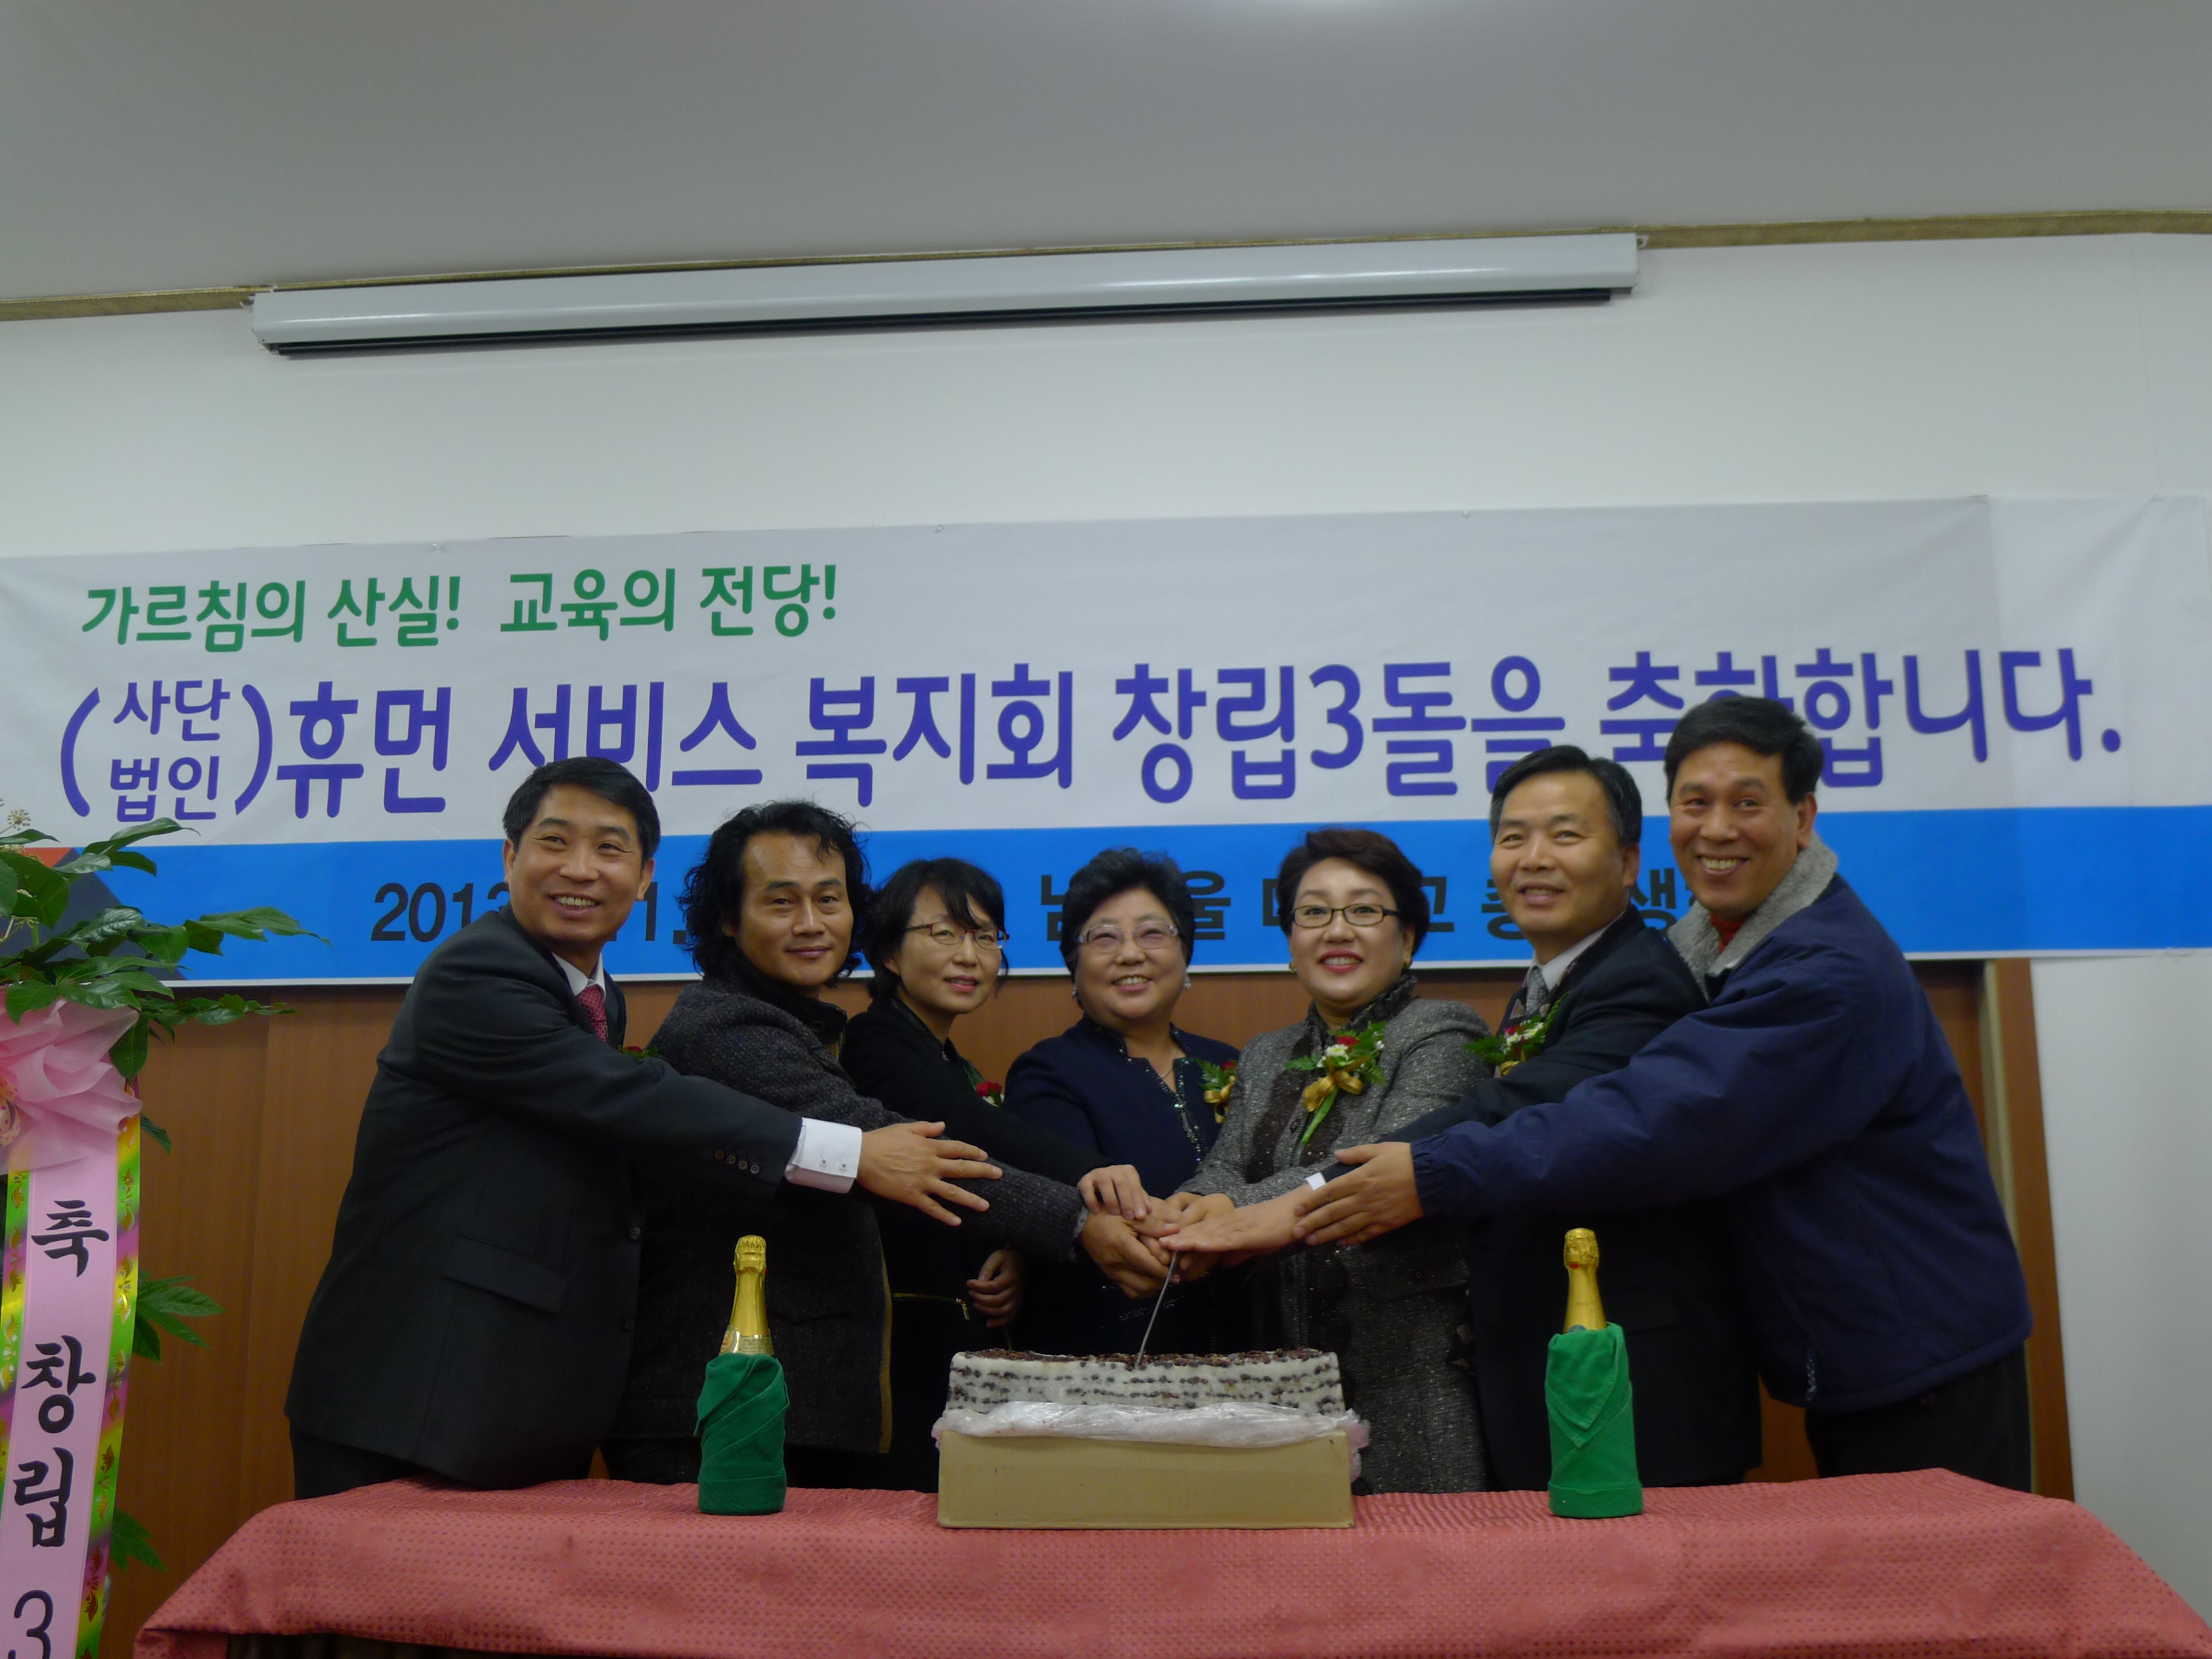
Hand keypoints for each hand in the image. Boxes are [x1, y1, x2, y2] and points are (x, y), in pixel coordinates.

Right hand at [857, 1121, 999, 1226]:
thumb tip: (943, 1126)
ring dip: (971, 1199)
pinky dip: (945, 1216)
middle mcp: (931, 1165)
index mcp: (930, 1147)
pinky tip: (958, 1223)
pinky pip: (932, 1208)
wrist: (862, 1156)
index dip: (973, 1151)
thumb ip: (926, 1128)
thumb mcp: (906, 1128)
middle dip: (982, 1172)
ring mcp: (923, 1182)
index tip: (985, 1155)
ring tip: (986, 1206)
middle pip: (962, 1169)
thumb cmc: (882, 1140)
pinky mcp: (913, 1196)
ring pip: (952, 1192)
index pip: (958, 1148)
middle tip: (998, 1175)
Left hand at [967, 1248, 1025, 1326]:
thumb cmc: (1006, 1259)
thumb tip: (979, 1281)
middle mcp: (1015, 1291)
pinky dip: (999, 1323)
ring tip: (975, 1304)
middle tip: (970, 1293)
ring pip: (1002, 1311)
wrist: (1021, 1262)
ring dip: (986, 1310)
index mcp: (1010, 1278)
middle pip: (996, 1300)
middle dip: (980, 1298)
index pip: (993, 1286)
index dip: (979, 1287)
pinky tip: (988, 1323)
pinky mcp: (1016, 1305)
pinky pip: (1009, 1318)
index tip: (968, 1283)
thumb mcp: (996, 1257)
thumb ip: (987, 1268)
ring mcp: (1017, 1299)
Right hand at [1077, 1164, 1153, 1220]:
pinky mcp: (1085, 1180)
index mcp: (1128, 1171)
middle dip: (1127, 1201)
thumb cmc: (1118, 1192)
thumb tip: (1148, 1211)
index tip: (1141, 1216)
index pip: (1135, 1185)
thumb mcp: (1131, 1194)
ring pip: (1105, 1183)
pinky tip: (1097, 1211)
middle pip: (1122, 1183)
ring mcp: (1098, 1173)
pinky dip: (1092, 1200)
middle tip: (1129, 1218)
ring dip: (1111, 1200)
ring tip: (1115, 1213)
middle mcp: (1113, 1170)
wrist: (1097, 1184)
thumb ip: (1140, 1200)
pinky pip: (1087, 1189)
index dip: (1138, 1201)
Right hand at [1081, 1211, 1170, 1298]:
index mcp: (1122, 1246)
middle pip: (1145, 1282)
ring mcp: (1112, 1273)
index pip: (1148, 1265)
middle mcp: (1116, 1264)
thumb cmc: (1108, 1216)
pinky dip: (1143, 1290)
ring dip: (1154, 1287)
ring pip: (1138, 1290)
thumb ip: (1154, 1225)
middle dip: (1162, 1281)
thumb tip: (1176, 1230)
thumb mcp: (1131, 1216)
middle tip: (1174, 1274)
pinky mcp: (1110, 1277)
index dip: (1165, 1270)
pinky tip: (1151, 1280)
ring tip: (1165, 1278)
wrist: (1083, 1224)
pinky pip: (1130, 1291)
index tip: (1177, 1269)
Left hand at [1156, 1191, 1304, 1263]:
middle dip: (1177, 1239)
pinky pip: (1226, 1238)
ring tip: (1166, 1245)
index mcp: (1229, 1223)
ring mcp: (1238, 1225)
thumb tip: (1223, 1263)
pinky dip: (1209, 1242)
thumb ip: (1238, 1252)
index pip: (1202, 1231)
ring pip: (1207, 1233)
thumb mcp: (1255, 1243)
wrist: (1299, 1212)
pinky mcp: (1249, 1232)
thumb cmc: (1279, 1227)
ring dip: (1186, 1240)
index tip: (1164, 1244)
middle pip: (1199, 1231)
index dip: (1183, 1237)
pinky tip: (1196, 1244)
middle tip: (1154, 1244)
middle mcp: (1229, 1221)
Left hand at [1292, 1142, 1422, 1246]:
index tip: (1297, 1209)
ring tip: (1310, 1241)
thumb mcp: (1379, 1149)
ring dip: (1326, 1235)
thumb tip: (1336, 1154)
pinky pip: (1366, 1235)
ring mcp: (1375, 1214)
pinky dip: (1352, 1240)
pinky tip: (1340, 1244)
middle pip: (1332, 1213)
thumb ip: (1356, 1153)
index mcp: (1359, 1179)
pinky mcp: (1387, 1224)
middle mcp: (1363, 1199)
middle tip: (1295, 1232)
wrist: (1434, 1177)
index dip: (1311, 1201)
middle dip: (1312, 1223)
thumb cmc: (1406, 1159)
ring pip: (1345, 1227)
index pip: (1328, 1192)